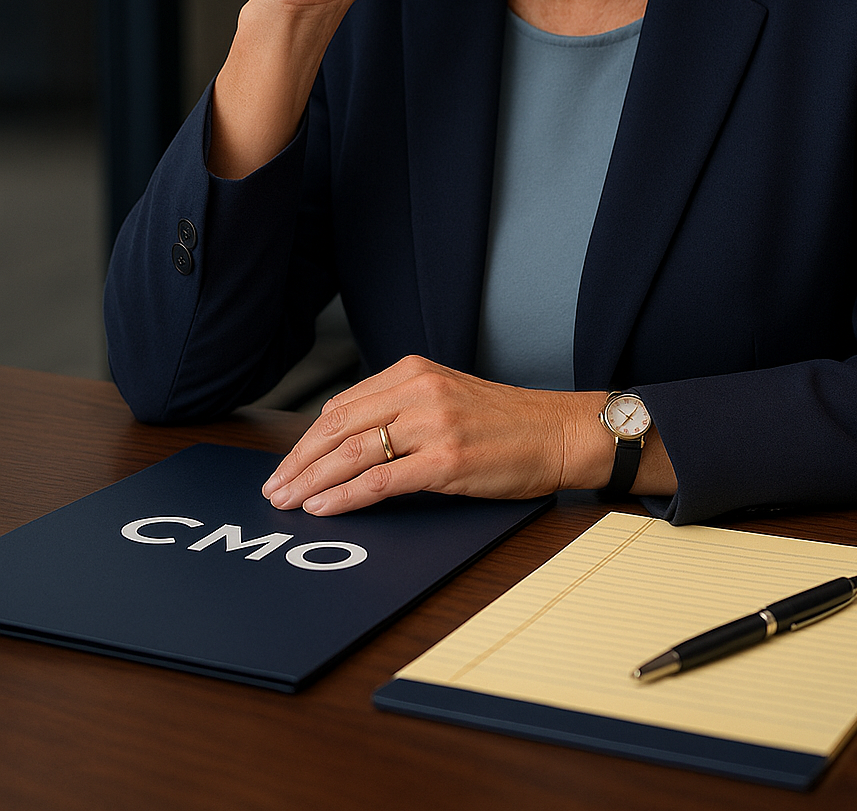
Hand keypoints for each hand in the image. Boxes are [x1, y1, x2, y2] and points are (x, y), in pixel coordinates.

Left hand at [261, 355, 615, 513]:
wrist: (558, 433)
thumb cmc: (505, 422)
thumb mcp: (446, 397)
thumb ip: (400, 409)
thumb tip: (347, 441)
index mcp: (414, 372)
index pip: (342, 405)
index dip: (307, 440)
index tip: (288, 464)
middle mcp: (419, 391)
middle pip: (338, 427)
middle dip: (299, 462)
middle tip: (274, 488)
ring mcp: (433, 425)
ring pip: (352, 453)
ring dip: (312, 482)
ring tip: (287, 502)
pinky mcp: (447, 460)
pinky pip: (382, 480)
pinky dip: (345, 496)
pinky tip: (325, 507)